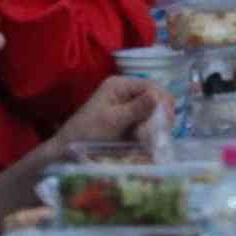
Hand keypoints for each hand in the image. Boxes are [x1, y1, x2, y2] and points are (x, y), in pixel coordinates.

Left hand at [50, 77, 169, 148]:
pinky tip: (149, 142)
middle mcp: (126, 92)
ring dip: (156, 124)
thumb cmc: (87, 133)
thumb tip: (157, 96)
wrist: (67, 151)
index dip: (162, 101)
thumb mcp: (112, 120)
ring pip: (153, 111)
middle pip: (155, 97)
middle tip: (162, 132)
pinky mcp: (129, 121)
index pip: (151, 85)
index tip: (167, 120)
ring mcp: (128, 106)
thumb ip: (135, 109)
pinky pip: (147, 122)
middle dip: (160, 114)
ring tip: (153, 139)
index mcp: (120, 85)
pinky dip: (150, 131)